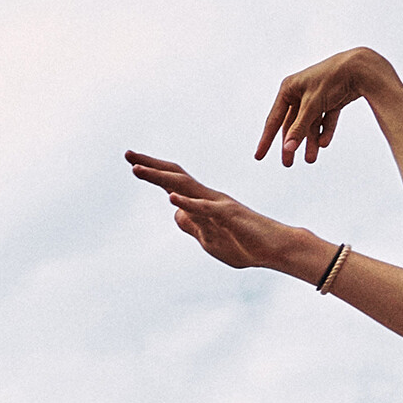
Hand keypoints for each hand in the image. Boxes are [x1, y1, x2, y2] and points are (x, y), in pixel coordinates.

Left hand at [125, 152, 322, 275]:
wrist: (274, 248)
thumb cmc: (244, 244)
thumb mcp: (209, 239)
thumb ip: (193, 225)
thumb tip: (175, 214)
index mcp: (202, 202)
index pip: (173, 182)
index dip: (153, 172)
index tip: (132, 162)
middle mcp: (208, 197)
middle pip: (175, 176)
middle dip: (151, 165)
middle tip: (128, 153)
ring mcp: (218, 204)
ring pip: (185, 187)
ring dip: (160, 178)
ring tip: (137, 169)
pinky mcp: (229, 216)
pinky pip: (205, 208)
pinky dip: (188, 202)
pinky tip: (171, 197)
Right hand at [255, 45, 391, 166]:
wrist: (360, 68)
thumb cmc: (331, 80)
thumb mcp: (312, 106)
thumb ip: (299, 128)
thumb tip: (287, 148)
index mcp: (288, 89)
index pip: (274, 119)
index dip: (266, 140)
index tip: (259, 157)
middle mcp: (300, 92)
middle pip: (292, 124)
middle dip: (292, 144)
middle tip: (288, 164)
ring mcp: (316, 97)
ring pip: (310, 124)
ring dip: (311, 141)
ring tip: (312, 159)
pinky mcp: (331, 100)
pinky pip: (325, 120)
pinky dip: (325, 131)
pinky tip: (325, 143)